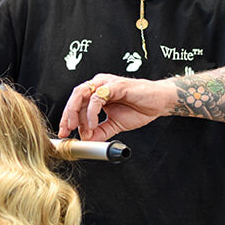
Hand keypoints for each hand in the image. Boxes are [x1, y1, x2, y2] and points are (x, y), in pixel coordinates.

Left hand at [58, 74, 176, 140]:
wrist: (159, 102)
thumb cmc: (139, 107)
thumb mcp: (115, 124)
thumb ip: (101, 131)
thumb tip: (87, 141)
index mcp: (97, 92)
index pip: (76, 103)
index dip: (67, 118)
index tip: (64, 133)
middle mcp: (99, 85)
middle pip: (75, 97)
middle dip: (67, 115)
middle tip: (67, 131)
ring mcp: (106, 83)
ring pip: (82, 94)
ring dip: (76, 113)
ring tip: (79, 129)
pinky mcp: (115, 85)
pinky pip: (97, 97)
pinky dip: (91, 112)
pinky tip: (93, 124)